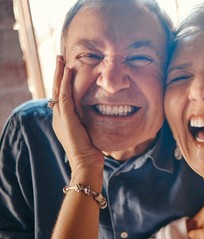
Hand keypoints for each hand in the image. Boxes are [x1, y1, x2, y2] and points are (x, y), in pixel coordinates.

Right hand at [51, 56, 103, 178]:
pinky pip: (64, 97)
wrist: (87, 164)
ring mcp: (61, 118)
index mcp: (63, 120)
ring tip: (60, 59)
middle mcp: (58, 117)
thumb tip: (97, 113)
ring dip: (59, 73)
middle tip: (59, 58)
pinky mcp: (66, 119)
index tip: (66, 69)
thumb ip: (88, 121)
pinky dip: (64, 83)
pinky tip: (67, 71)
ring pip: (57, 90)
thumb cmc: (91, 151)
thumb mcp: (88, 132)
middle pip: (55, 90)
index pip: (60, 96)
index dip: (61, 82)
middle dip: (57, 73)